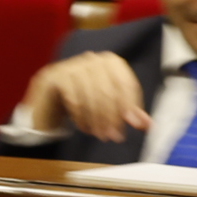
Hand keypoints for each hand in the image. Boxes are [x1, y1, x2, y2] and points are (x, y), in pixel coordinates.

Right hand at [22, 50, 148, 142]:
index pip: (126, 83)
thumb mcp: (109, 105)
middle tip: (113, 137)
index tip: (133, 125)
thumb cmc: (85, 98)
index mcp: (111, 62)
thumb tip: (147, 124)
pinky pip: (73, 98)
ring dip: (96, 120)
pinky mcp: (56, 76)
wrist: (49, 95)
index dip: (131, 105)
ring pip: (90, 96)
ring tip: (99, 135)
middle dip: (112, 117)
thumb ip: (128, 112)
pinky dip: (80, 116)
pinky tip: (83, 126)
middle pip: (108, 91)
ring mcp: (73, 66)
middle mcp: (93, 59)